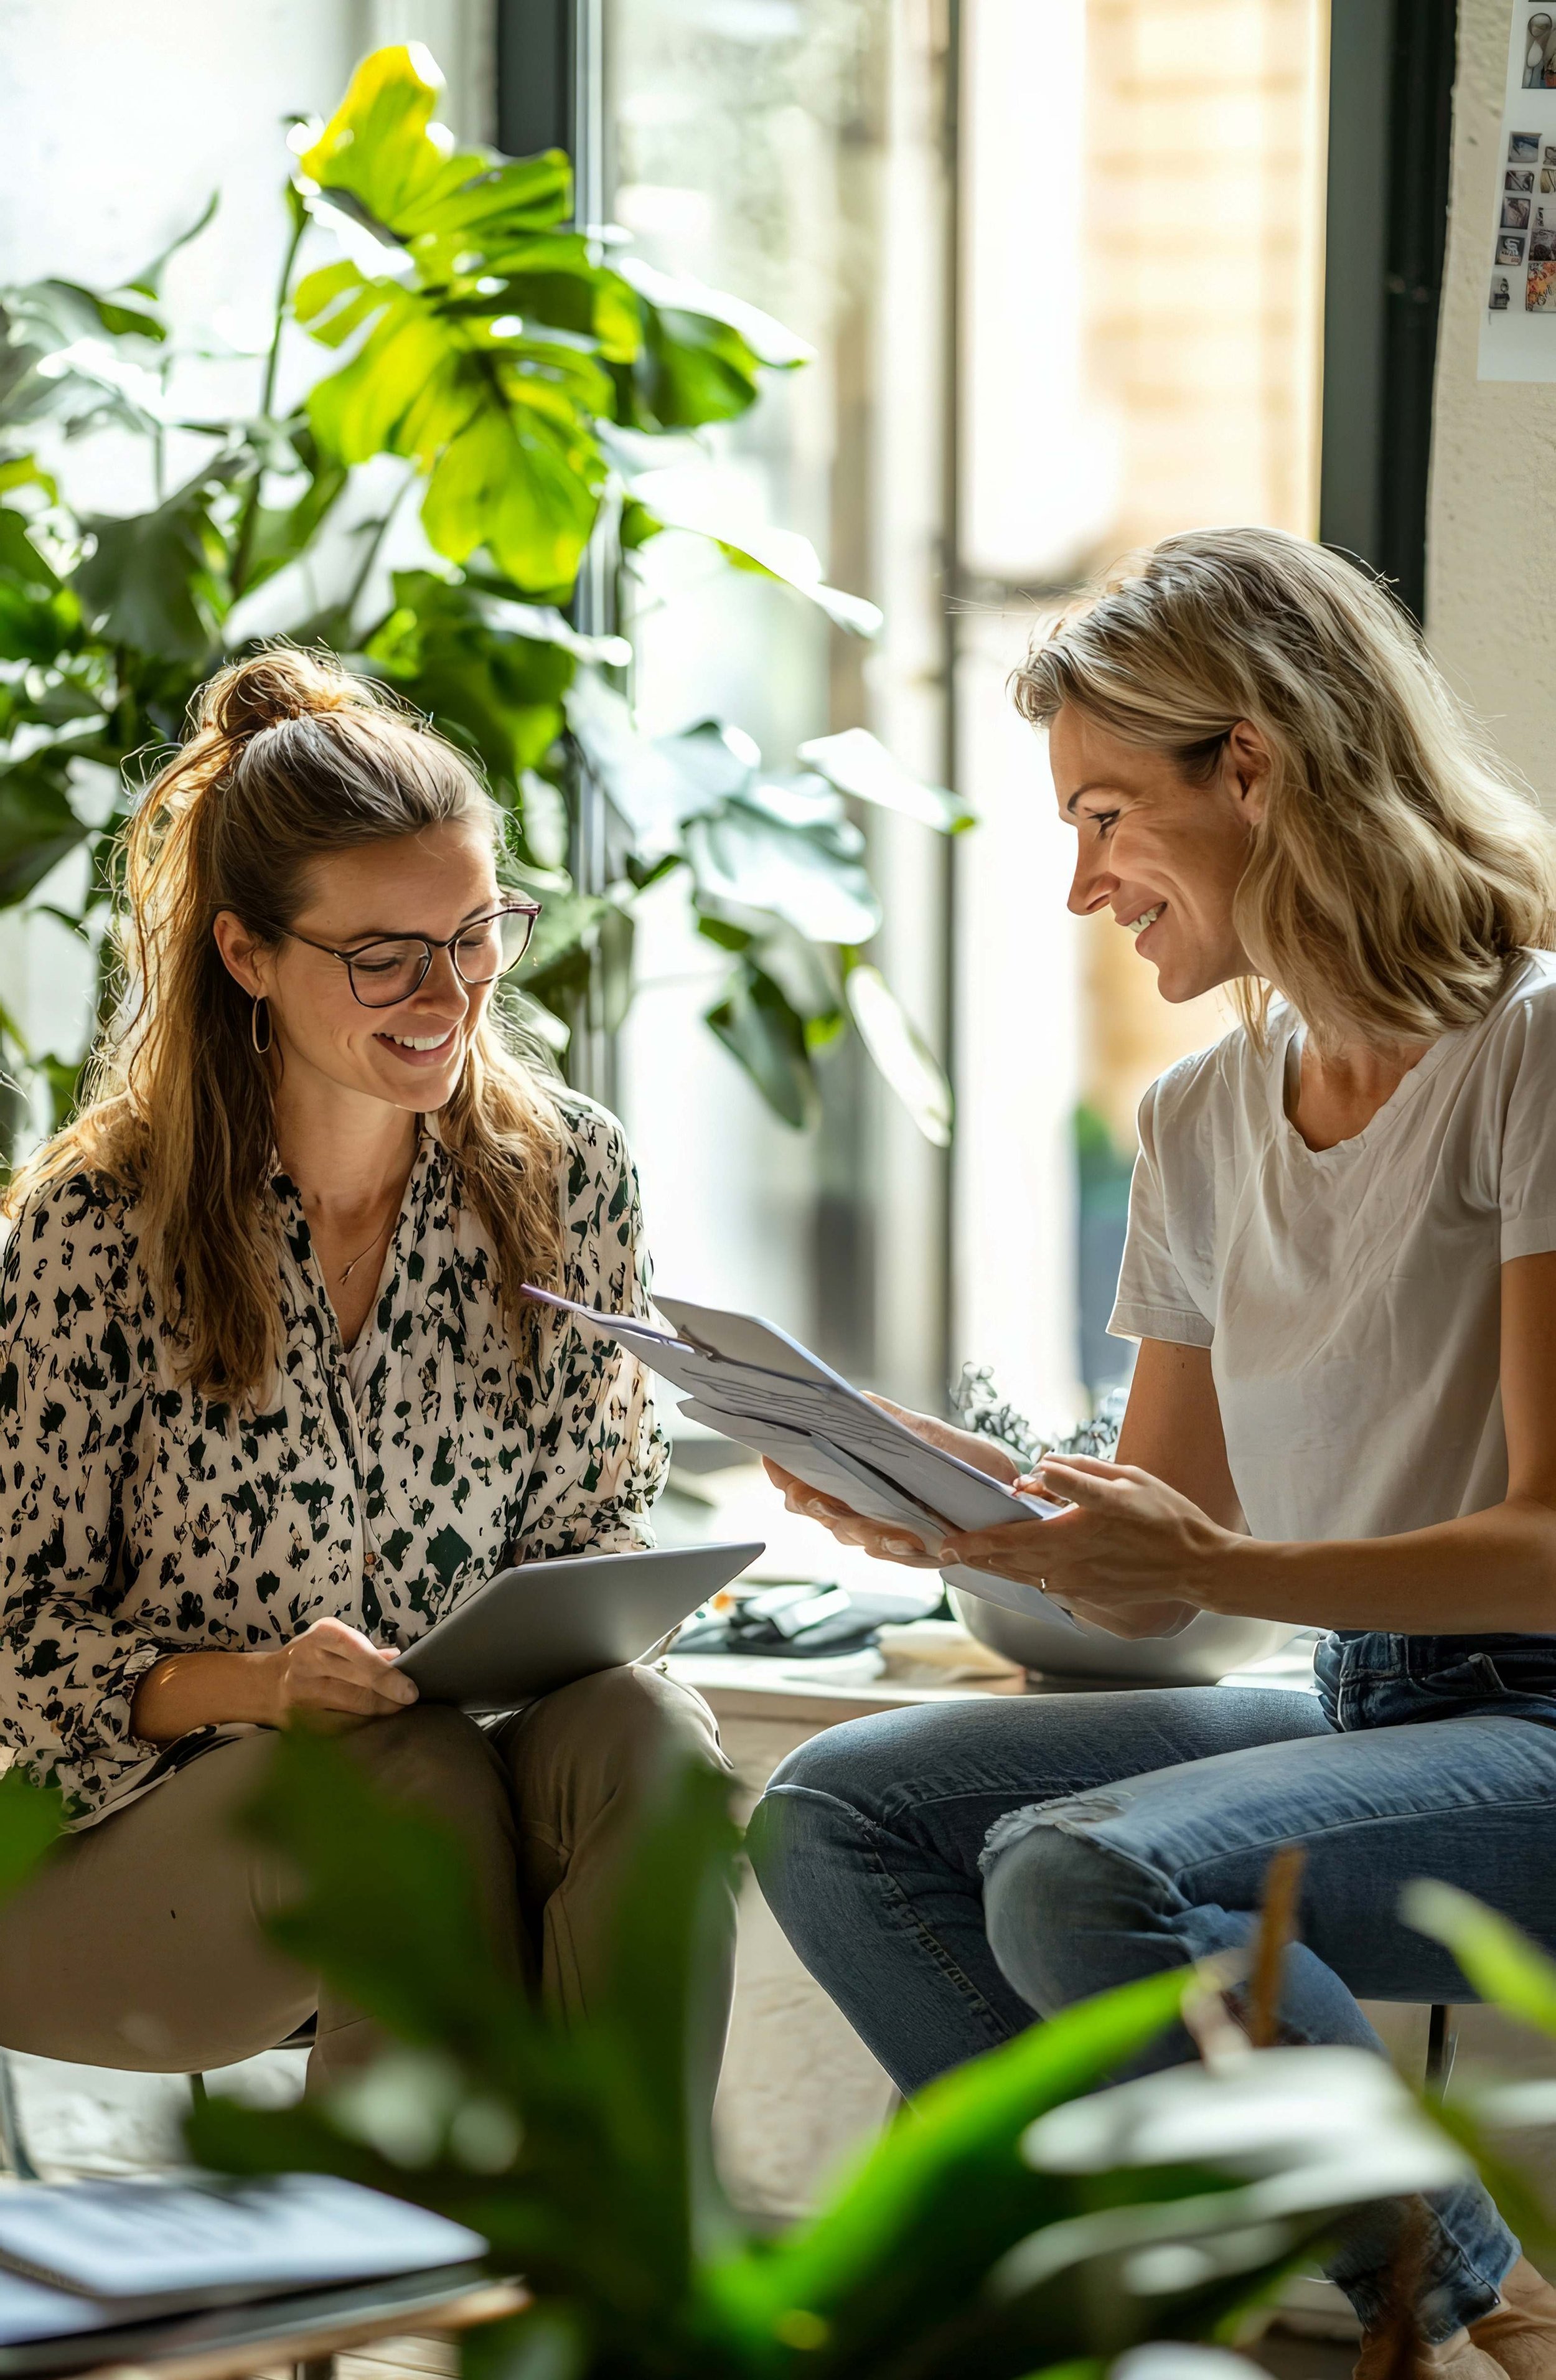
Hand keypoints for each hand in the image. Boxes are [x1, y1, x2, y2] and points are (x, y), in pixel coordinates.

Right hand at [260, 1617, 418, 1726]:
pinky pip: (340, 1728)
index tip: (410, 1690)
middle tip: (410, 1700)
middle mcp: (308, 1664)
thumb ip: (366, 1649)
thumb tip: (400, 1659)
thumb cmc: (312, 1654)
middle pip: (356, 1686)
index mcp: (322, 1636)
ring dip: (379, 1711)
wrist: (266, 1683)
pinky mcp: (299, 1722)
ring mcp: (302, 1696)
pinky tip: (373, 1722)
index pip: (358, 1653)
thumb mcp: (335, 1637)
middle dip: (388, 1696)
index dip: (385, 1674)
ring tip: (396, 1708)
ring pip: (351, 1710)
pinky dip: (361, 1726)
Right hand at [761, 1396, 1012, 1569]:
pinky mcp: (913, 1552)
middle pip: (814, 1509)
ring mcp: (882, 1531)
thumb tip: (852, 1396)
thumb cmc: (967, 1464)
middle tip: (819, 1498)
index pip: (801, 1476)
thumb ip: (887, 1420)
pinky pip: (893, 1555)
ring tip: (864, 1519)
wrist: (1012, 1501)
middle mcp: (859, 1505)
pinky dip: (896, 1547)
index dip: (781, 1470)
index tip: (775, 1457)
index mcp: (854, 1473)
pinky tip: (907, 1539)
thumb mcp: (928, 1434)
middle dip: (813, 1505)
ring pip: (850, 1535)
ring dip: (858, 1529)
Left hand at [942, 1454, 1233, 1639]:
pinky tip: (1015, 1569)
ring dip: (995, 1568)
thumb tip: (1039, 1469)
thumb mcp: (1124, 1481)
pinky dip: (1025, 1577)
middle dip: (974, 1557)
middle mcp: (1069, 1565)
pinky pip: (1046, 1587)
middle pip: (1008, 1564)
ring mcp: (1078, 1586)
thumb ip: (1077, 1475)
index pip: (1011, 1541)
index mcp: (1073, 1533)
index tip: (947, 1542)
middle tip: (943, 1551)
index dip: (976, 1543)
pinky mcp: (1088, 1598)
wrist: (1197, 1566)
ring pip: (1023, 1578)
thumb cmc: (1165, 1517)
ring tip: (970, 1558)